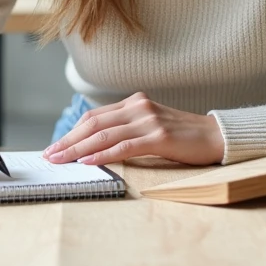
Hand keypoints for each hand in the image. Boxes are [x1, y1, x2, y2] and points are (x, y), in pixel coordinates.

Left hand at [42, 92, 224, 166]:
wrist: (216, 136)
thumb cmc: (183, 137)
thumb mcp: (151, 127)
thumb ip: (128, 130)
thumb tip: (95, 148)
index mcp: (134, 104)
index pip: (94, 118)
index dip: (71, 132)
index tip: (54, 147)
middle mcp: (139, 108)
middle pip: (94, 125)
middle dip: (68, 141)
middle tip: (49, 156)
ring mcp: (149, 120)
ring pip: (104, 135)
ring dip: (78, 149)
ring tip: (61, 160)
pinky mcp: (159, 136)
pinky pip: (124, 146)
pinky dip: (103, 154)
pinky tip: (88, 162)